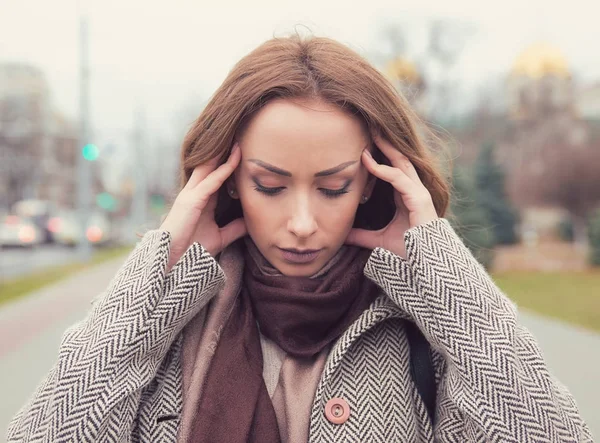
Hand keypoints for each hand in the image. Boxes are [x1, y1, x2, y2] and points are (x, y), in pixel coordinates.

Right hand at [160, 143, 246, 269]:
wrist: (173, 263)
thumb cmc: (192, 251)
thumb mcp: (219, 236)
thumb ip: (234, 228)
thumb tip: (251, 222)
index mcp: (199, 200)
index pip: (214, 175)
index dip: (225, 162)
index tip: (239, 150)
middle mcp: (193, 193)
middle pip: (209, 166)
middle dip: (222, 152)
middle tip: (238, 138)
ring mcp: (190, 195)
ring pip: (208, 168)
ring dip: (223, 154)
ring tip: (238, 140)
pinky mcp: (191, 201)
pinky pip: (211, 182)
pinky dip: (223, 170)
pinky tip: (234, 160)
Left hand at [345, 134, 437, 257]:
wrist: (426, 267)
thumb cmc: (408, 253)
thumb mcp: (378, 240)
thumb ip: (361, 235)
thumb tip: (342, 235)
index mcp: (405, 196)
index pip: (392, 169)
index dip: (378, 156)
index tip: (361, 145)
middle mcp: (413, 191)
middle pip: (399, 159)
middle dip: (385, 143)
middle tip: (369, 126)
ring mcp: (418, 193)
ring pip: (401, 163)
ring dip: (385, 148)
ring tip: (371, 134)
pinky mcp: (419, 199)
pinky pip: (399, 179)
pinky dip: (383, 170)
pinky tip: (369, 163)